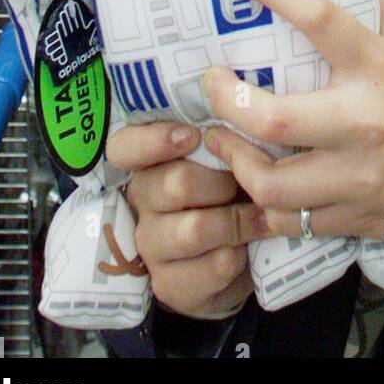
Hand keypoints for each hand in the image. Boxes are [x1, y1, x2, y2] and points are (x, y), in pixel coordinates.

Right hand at [106, 121, 263, 320]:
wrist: (238, 260)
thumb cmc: (233, 194)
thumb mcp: (228, 159)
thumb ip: (223, 135)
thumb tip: (237, 98)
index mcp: (149, 163)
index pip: (125, 147)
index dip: (153, 140)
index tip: (192, 135)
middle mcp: (141, 202)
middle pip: (176, 183)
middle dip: (224, 182)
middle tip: (248, 183)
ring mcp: (150, 245)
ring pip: (196, 228)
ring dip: (238, 221)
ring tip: (259, 216)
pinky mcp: (169, 285)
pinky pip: (213, 264)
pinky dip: (241, 255)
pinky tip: (247, 249)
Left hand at [203, 0, 383, 243]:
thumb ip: (380, 4)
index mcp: (381, 68)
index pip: (321, 20)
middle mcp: (364, 123)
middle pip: (274, 120)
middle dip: (226, 100)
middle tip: (211, 81)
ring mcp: (357, 178)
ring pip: (271, 183)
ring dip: (234, 159)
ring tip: (221, 137)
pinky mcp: (354, 218)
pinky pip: (291, 220)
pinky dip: (263, 202)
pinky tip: (251, 182)